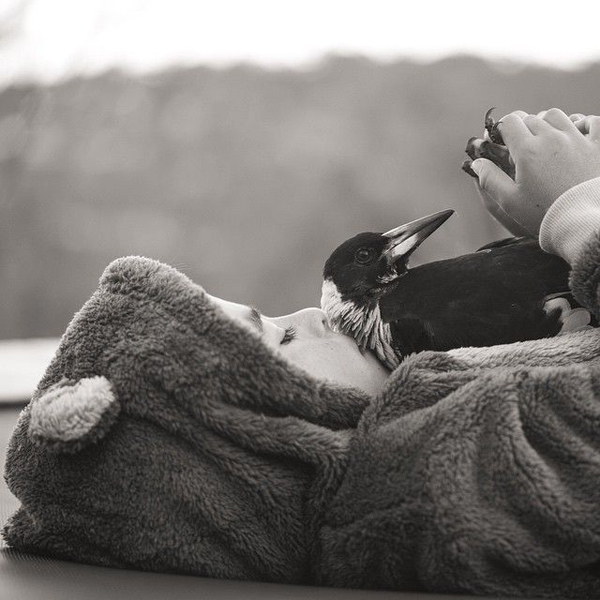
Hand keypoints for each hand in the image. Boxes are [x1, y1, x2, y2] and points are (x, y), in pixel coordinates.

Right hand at [471, 108, 599, 234]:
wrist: (583, 222)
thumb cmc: (544, 214)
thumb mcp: (509, 201)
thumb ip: (489, 179)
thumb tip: (477, 162)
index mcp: (527, 150)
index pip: (509, 122)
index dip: (502, 130)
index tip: (501, 142)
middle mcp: (552, 138)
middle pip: (531, 118)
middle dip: (522, 129)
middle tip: (520, 148)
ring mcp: (578, 139)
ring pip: (557, 116)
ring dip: (547, 123)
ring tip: (545, 140)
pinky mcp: (599, 145)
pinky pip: (592, 122)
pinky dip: (583, 123)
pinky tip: (577, 133)